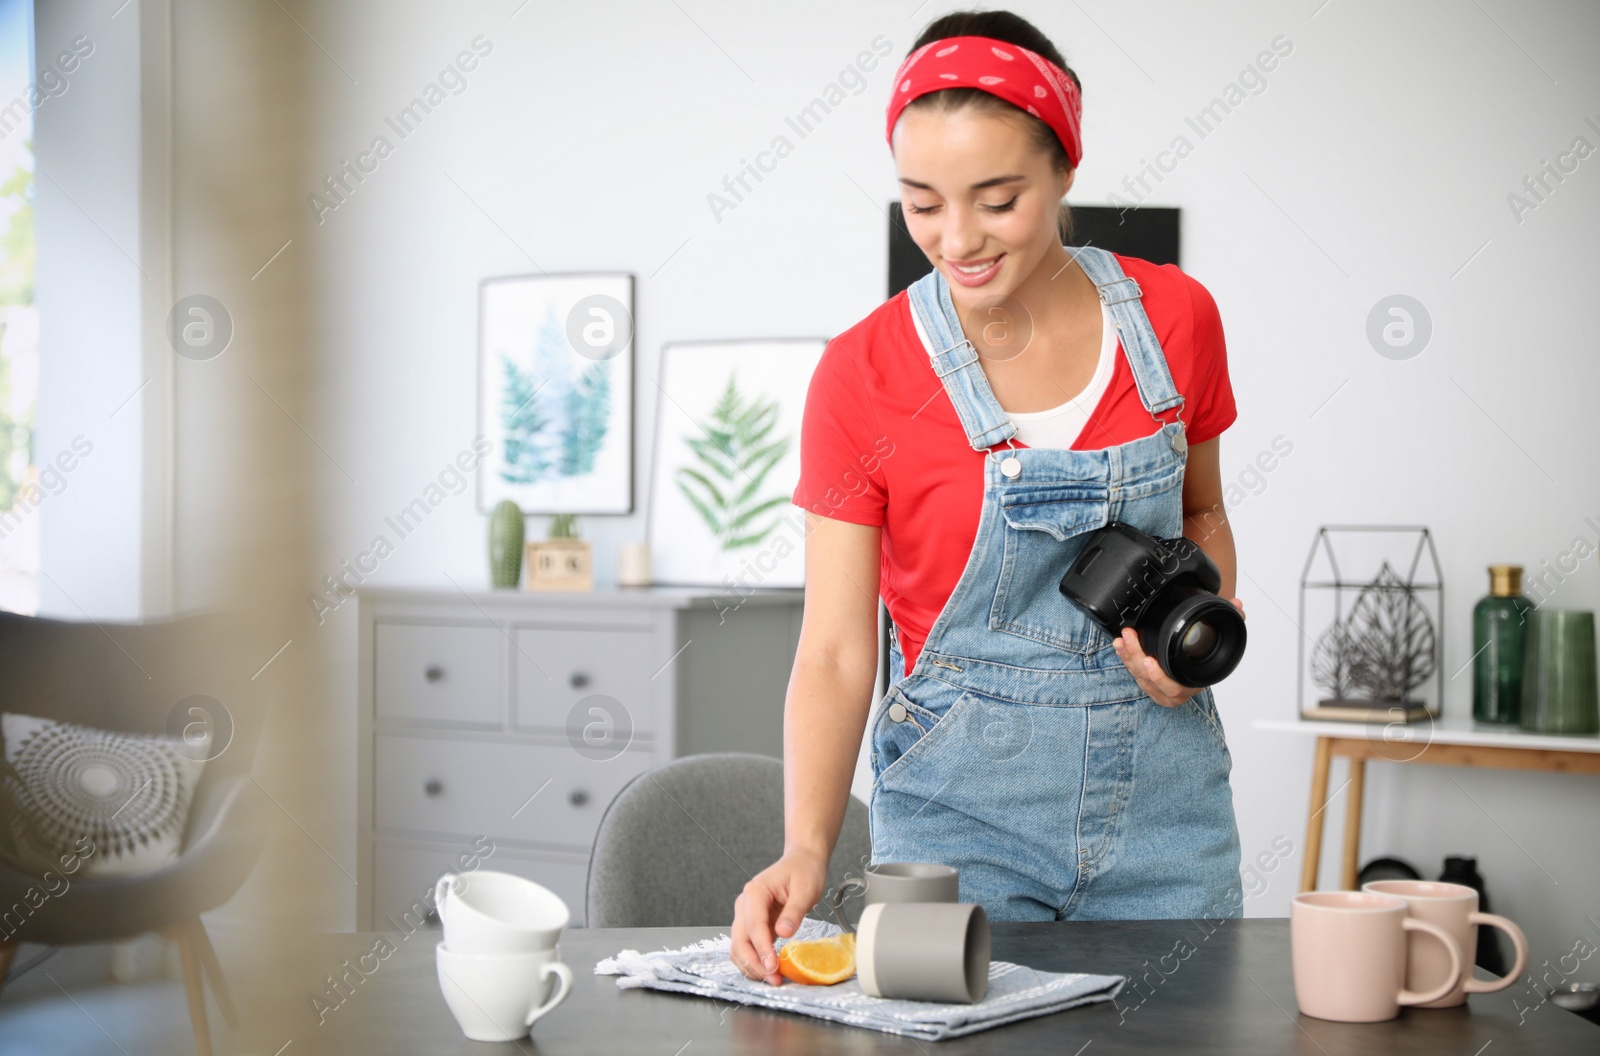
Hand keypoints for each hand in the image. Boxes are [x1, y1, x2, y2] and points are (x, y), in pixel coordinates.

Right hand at [729, 848, 827, 984]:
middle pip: (740, 940)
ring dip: (752, 966)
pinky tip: (769, 971)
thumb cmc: (804, 871)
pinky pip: (747, 947)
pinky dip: (754, 961)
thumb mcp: (805, 889)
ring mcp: (746, 915)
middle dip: (754, 963)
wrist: (801, 862)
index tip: (773, 966)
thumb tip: (783, 933)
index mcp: (755, 892)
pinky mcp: (752, 925)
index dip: (762, 949)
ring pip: (739, 947)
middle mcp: (745, 905)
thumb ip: (794, 911)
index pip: (753, 926)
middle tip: (774, 980)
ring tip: (772, 979)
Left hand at [1112, 597, 1244, 707]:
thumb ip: (1232, 618)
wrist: (1200, 660)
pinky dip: (1125, 658)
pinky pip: (1133, 672)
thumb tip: (1237, 603)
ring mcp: (1159, 689)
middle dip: (1135, 657)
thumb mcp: (1221, 636)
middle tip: (1130, 637)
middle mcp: (1174, 691)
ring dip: (1128, 656)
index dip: (1159, 677)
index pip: (1172, 687)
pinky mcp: (1148, 683)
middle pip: (1149, 680)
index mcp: (1191, 684)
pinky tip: (1120, 645)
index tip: (1149, 660)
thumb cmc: (1208, 651)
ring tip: (1122, 638)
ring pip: (1138, 676)